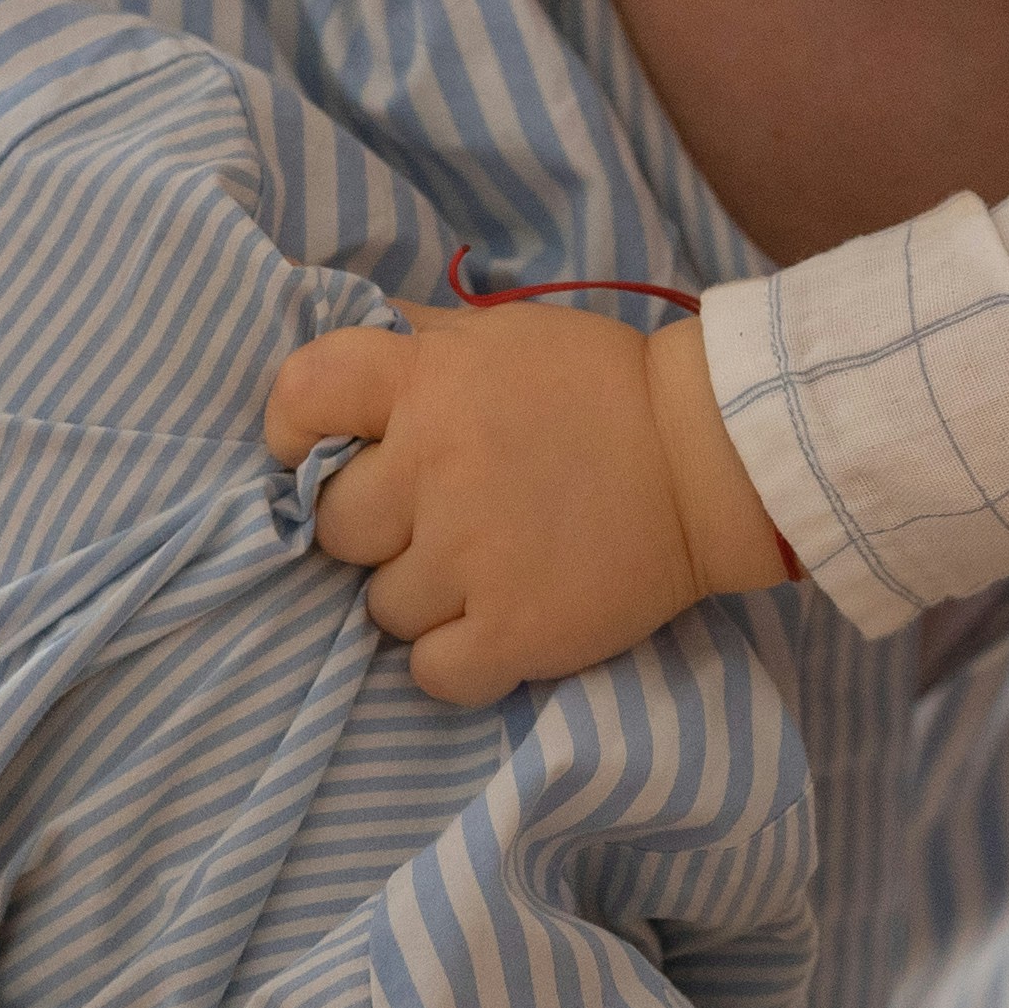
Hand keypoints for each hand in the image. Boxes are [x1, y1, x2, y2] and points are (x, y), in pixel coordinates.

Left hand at [262, 304, 789, 707]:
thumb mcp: (504, 335)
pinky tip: (499, 623)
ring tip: (489, 569)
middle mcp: (436, 467)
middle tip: (439, 519)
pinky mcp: (515, 630)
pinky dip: (459, 659)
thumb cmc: (605, 389)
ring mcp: (473, 556)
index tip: (326, 453)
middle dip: (379, 528)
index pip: (301, 395)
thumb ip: (418, 341)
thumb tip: (344, 346)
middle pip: (335, 526)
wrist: (714, 458)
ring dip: (426, 596)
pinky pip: (432, 672)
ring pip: (382, 607)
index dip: (294, 432)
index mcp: (429, 381)